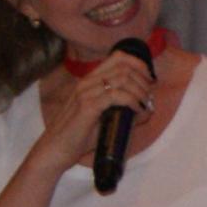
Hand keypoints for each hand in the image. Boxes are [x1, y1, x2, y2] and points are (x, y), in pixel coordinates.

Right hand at [30, 50, 156, 171]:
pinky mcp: (87, 106)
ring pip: (123, 79)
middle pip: (124, 66)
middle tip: (149, 97)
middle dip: (143, 80)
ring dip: (140, 91)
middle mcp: (87, 82)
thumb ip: (124, 111)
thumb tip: (147, 109)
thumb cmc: (79, 135)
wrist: (56, 148)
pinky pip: (117, 95)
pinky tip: (137, 110)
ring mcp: (86, 92)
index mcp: (90, 80)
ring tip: (145, 105)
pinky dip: (132, 101)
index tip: (150, 80)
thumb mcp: (105, 118)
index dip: (139, 65)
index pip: (118, 57)